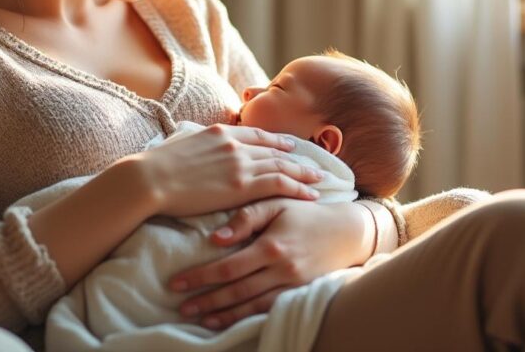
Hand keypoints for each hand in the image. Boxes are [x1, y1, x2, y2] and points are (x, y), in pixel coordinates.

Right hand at [133, 124, 324, 217]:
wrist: (148, 178)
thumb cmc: (156, 166)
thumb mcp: (180, 143)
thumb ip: (195, 142)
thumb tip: (191, 144)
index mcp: (220, 132)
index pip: (256, 134)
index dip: (276, 140)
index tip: (290, 144)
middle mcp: (235, 144)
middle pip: (275, 150)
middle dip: (297, 157)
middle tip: (315, 163)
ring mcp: (240, 164)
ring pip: (282, 166)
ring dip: (304, 173)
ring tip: (319, 180)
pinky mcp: (241, 186)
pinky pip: (279, 185)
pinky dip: (298, 189)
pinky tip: (310, 195)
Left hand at [167, 198, 366, 329]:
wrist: (347, 232)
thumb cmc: (307, 213)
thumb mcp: (277, 204)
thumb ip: (245, 217)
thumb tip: (215, 238)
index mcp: (270, 246)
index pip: (227, 267)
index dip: (201, 277)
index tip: (178, 283)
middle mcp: (280, 270)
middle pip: (235, 291)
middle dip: (206, 301)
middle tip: (181, 306)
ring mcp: (291, 285)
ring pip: (251, 306)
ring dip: (223, 315)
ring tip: (199, 318)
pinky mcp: (298, 293)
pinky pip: (268, 310)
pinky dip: (246, 318)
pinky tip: (229, 320)